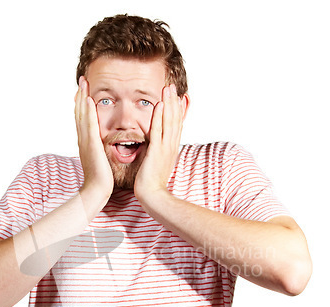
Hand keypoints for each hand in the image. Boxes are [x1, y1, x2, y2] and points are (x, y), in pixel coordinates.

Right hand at [75, 76, 113, 199]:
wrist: (97, 191)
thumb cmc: (102, 179)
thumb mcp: (101, 160)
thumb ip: (101, 150)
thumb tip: (104, 145)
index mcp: (86, 142)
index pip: (83, 118)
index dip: (83, 103)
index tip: (85, 90)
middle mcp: (83, 139)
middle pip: (79, 112)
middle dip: (80, 95)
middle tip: (81, 79)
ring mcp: (86, 142)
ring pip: (82, 115)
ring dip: (82, 97)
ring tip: (83, 83)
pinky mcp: (91, 145)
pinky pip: (89, 125)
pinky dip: (88, 112)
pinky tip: (89, 100)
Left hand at [134, 84, 183, 200]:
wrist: (152, 196)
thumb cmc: (152, 183)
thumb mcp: (157, 164)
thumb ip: (157, 153)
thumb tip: (156, 147)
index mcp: (171, 149)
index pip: (176, 125)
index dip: (177, 110)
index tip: (178, 97)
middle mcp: (171, 146)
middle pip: (175, 119)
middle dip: (174, 102)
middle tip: (173, 86)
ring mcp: (165, 148)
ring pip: (169, 122)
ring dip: (169, 104)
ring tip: (168, 89)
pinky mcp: (157, 152)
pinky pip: (158, 131)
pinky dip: (159, 117)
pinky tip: (159, 105)